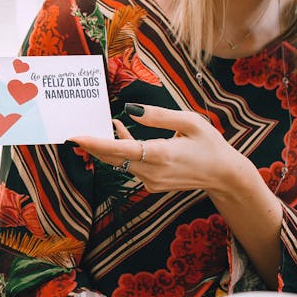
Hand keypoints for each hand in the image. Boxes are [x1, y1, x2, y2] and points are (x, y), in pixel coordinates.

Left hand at [70, 104, 246, 192]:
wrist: (225, 175)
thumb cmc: (209, 143)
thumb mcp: (189, 121)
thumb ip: (158, 115)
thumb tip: (129, 111)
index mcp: (161, 155)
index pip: (120, 150)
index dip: (95, 143)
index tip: (75, 137)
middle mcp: (153, 172)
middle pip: (114, 158)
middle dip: (92, 145)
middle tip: (72, 132)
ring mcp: (152, 182)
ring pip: (121, 162)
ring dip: (109, 145)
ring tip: (101, 123)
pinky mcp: (152, 185)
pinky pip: (131, 166)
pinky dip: (123, 151)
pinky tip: (121, 133)